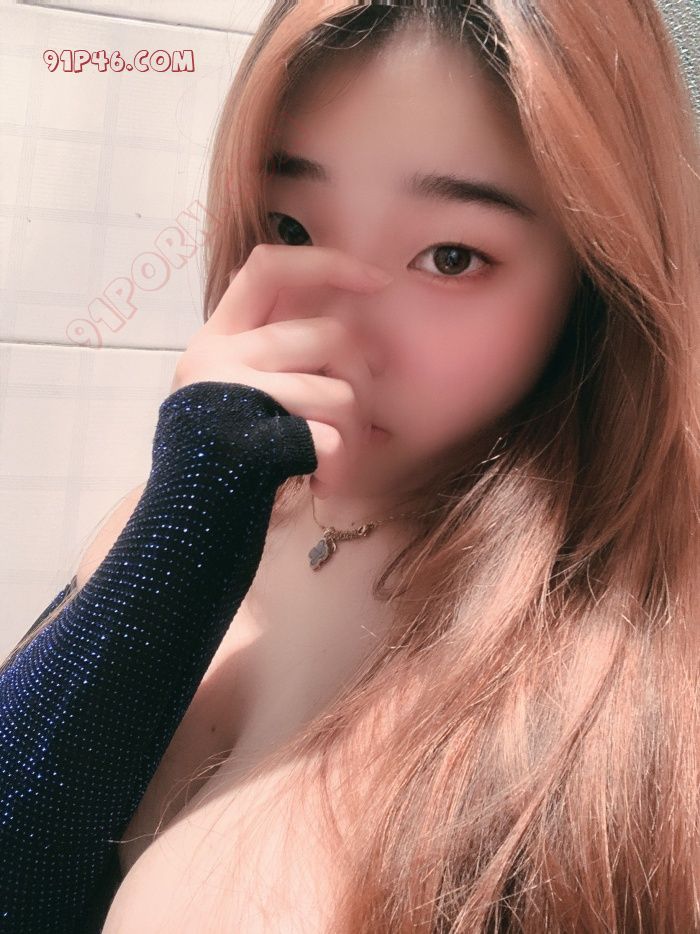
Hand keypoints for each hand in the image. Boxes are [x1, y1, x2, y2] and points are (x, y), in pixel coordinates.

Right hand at [169, 243, 392, 496]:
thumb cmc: (221, 463)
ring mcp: (229, 398)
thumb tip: (363, 344)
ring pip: (338, 393)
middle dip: (364, 380)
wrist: (178, 527)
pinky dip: (341, 468)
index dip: (329, 264)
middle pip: (330, 335)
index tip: (379, 280)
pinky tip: (322, 482)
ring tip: (336, 464)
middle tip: (359, 419)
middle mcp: (217, 356)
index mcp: (217, 336)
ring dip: (356, 436)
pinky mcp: (244, 444)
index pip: (271, 267)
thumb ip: (275, 358)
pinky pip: (328, 441)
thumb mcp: (234, 395)